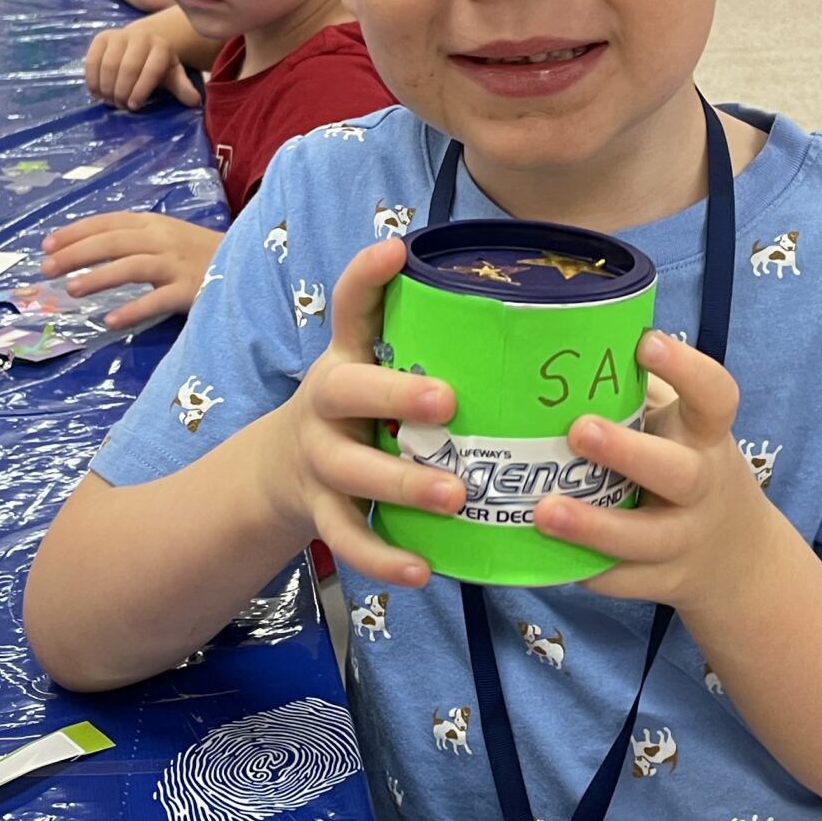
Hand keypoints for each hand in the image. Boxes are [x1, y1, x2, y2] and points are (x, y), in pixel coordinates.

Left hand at [38, 211, 221, 327]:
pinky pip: (158, 301)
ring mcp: (178, 265)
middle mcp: (163, 240)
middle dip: (76, 253)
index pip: (108, 223)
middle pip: (113, 242)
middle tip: (46, 268)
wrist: (254, 265)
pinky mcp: (192, 291)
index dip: (76, 232)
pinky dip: (133, 309)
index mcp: (154, 224)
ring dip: (98, 277)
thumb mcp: (168, 238)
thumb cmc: (203, 255)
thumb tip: (87, 249)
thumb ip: (136, 240)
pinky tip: (110, 320)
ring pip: (131, 267)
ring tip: (71, 289)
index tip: (46, 245)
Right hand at [82, 15, 199, 108]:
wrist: (141, 42)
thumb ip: (182, 88)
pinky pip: (92, 61)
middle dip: (122, 91)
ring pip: (108, 65)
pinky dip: (93, 80)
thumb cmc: (158, 65)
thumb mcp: (172, 76)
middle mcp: (140, 37)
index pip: (151, 69)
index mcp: (161, 47)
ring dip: (106, 88)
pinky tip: (97, 92)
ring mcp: (119, 35)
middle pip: (127, 67)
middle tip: (120, 106)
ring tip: (110, 100)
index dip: (141, 90)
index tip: (134, 106)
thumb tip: (195, 102)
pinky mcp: (101, 38)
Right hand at [260, 238, 463, 586]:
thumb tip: (541, 322)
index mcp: (347, 357)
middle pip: (347, 390)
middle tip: (446, 402)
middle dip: (395, 393)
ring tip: (455, 495)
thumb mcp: (376, 369)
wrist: (279, 470)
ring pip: (352, 470)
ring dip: (403, 482)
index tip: (394, 250)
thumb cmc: (362, 411)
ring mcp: (319, 459)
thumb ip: (432, 350)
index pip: (350, 306)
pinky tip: (422, 570)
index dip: (367, 276)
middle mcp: (326, 401)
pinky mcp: (320, 510)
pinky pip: (349, 537)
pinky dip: (383, 557)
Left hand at [530, 331, 793, 612]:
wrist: (736, 558)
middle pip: (678, 473)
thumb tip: (564, 342)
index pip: (714, 397)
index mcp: (706, 436)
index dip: (686, 368)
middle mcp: (702, 486)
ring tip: (544, 511)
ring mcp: (685, 540)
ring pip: (645, 538)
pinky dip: (585, 569)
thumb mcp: (680, 428)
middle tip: (578, 429)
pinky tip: (544, 554)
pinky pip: (622, 579)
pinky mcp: (663, 581)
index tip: (645, 341)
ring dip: (594, 526)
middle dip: (628, 452)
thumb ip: (637, 395)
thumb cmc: (686, 466)